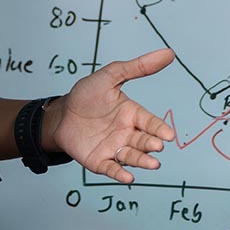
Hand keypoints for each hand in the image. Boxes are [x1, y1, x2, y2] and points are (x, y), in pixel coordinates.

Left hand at [44, 48, 175, 184]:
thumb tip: (168, 53)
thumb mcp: (111, 75)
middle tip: (157, 147)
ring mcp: (113, 148)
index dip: (159, 129)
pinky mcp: (99, 161)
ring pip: (132, 156)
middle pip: (143, 141)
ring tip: (152, 164)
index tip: (168, 135)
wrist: (61, 113)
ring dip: (142, 161)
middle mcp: (126, 133)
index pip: (150, 122)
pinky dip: (120, 173)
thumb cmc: (87, 94)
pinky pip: (112, 168)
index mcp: (131, 114)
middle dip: (151, 145)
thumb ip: (138, 66)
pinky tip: (128, 177)